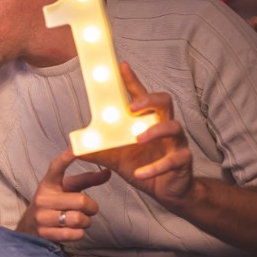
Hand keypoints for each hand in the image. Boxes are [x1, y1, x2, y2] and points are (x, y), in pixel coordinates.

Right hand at [17, 150, 110, 241]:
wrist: (30, 227)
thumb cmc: (54, 203)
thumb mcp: (66, 189)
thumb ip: (87, 180)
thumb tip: (109, 172)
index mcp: (49, 183)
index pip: (57, 167)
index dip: (67, 157)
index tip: (76, 147)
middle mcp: (43, 198)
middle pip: (81, 201)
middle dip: (91, 208)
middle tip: (89, 209)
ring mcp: (42, 216)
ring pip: (78, 219)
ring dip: (86, 221)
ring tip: (80, 220)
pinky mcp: (44, 233)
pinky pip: (74, 234)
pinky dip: (79, 233)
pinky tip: (73, 230)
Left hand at [80, 62, 194, 209]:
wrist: (166, 190)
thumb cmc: (143, 166)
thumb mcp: (116, 158)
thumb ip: (98, 151)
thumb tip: (74, 148)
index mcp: (146, 122)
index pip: (140, 95)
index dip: (132, 80)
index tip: (121, 66)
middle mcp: (163, 127)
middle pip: (165, 102)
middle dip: (149, 100)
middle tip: (132, 107)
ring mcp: (175, 143)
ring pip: (174, 127)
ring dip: (155, 131)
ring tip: (137, 139)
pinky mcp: (182, 161)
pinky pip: (173, 160)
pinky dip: (155, 167)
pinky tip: (140, 174)